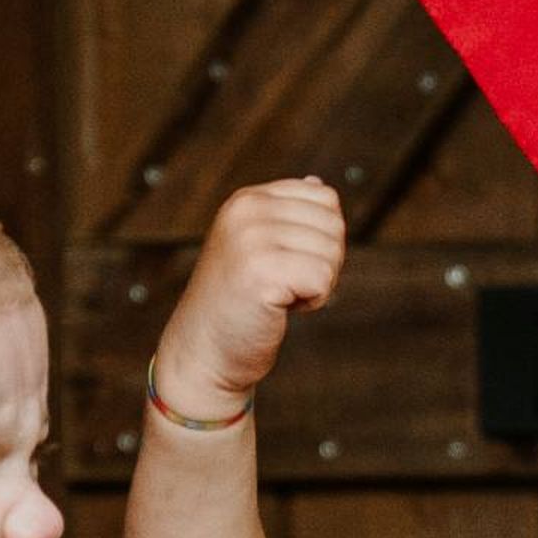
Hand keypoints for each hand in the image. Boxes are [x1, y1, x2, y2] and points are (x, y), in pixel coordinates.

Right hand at [165, 178, 345, 417]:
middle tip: (284, 285)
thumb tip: (319, 183)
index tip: (286, 263)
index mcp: (247, 200)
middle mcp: (247, 210)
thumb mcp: (258, 245)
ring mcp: (251, 238)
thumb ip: (287, 215)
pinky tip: (278, 309)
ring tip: (277, 296)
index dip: (320, 239)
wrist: (203, 354)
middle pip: (334, 225)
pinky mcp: (261, 271)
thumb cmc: (237, 306)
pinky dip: (311, 302)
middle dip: (322, 262)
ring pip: (332, 253)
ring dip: (316, 284)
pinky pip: (323, 280)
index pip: (325, 198)